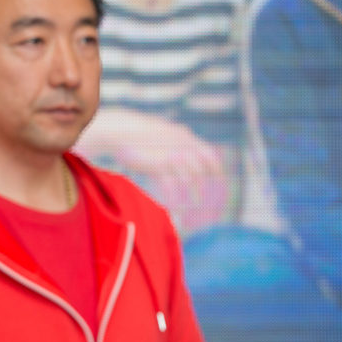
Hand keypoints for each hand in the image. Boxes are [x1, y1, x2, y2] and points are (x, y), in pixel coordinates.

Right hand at [77, 107, 228, 229]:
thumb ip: (181, 143)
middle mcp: (184, 146)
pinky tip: (175, 206)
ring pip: (189, 181)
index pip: (211, 158)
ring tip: (194, 211)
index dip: (217, 174)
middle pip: (202, 173)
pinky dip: (174, 197)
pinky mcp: (159, 163)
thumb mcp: (167, 135)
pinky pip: (171, 185)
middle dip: (207, 193)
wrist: (122, 131)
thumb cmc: (143, 136)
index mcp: (188, 138)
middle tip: (209, 207)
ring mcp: (172, 154)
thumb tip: (192, 159)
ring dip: (193, 198)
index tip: (219, 190)